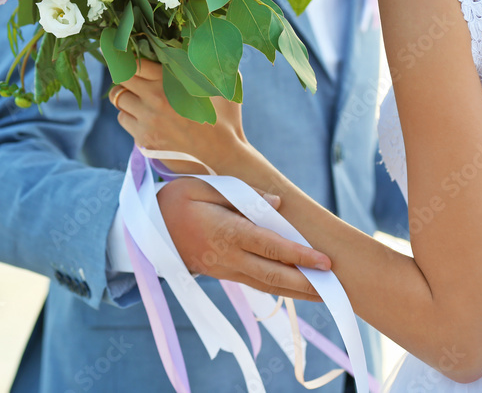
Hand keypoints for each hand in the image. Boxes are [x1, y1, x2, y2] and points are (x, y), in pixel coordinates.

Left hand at [110, 59, 247, 173]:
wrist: (223, 156)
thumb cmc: (224, 117)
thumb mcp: (221, 84)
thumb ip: (206, 62)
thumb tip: (196, 42)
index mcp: (173, 81)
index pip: (134, 62)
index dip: (130, 58)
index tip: (131, 58)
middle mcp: (156, 99)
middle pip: (121, 78)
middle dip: (126, 75)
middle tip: (134, 76)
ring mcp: (148, 120)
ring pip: (119, 99)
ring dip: (127, 95)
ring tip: (140, 97)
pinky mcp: (144, 139)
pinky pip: (123, 119)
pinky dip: (130, 115)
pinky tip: (145, 116)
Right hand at [158, 177, 329, 300]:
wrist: (146, 229)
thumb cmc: (176, 200)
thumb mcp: (204, 186)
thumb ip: (243, 195)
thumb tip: (277, 204)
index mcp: (226, 232)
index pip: (270, 247)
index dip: (299, 256)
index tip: (324, 261)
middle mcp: (228, 257)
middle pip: (274, 275)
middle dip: (307, 283)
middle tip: (336, 287)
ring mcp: (225, 269)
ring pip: (267, 285)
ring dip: (297, 292)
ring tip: (325, 295)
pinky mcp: (223, 274)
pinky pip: (256, 284)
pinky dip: (279, 289)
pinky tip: (296, 289)